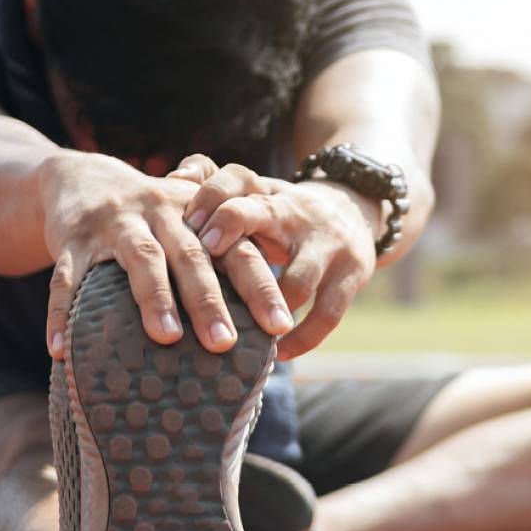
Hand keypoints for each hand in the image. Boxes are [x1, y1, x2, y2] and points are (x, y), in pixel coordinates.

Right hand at [38, 151, 291, 359]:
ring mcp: (116, 225)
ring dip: (154, 298)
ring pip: (140, 260)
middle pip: (190, 256)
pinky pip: (67, 278)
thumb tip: (275, 324)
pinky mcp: (73, 239)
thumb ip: (228, 257)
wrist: (82, 177)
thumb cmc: (155, 217)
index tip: (282, 326)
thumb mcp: (192, 224)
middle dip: (208, 300)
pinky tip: (61, 350)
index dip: (261, 287)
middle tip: (224, 342)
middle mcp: (162, 214)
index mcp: (198, 217)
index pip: (237, 251)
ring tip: (167, 337)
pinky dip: (62, 314)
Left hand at [168, 154, 378, 360]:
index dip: (212, 197)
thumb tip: (173, 177)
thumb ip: (213, 184)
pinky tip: (280, 353)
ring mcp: (327, 244)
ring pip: (298, 278)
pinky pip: (329, 313)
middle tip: (208, 256)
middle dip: (233, 228)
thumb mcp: (256, 194)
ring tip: (238, 333)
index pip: (237, 178)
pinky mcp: (352, 274)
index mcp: (267, 193)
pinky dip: (304, 338)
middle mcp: (295, 213)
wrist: (356, 210)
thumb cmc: (283, 213)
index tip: (189, 225)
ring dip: (269, 306)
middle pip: (260, 213)